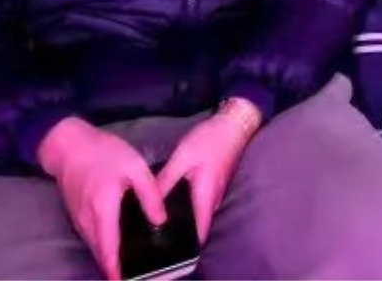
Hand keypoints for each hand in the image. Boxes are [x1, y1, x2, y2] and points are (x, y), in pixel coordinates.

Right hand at [37, 118, 164, 280]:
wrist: (70, 146)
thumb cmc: (105, 154)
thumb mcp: (135, 168)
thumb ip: (150, 195)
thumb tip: (161, 221)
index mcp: (103, 210)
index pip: (109, 249)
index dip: (117, 270)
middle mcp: (88, 221)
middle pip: (101, 254)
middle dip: (116, 270)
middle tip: (138, 277)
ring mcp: (80, 220)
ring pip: (96, 248)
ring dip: (110, 260)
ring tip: (132, 268)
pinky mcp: (79, 216)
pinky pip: (93, 238)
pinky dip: (105, 248)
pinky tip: (121, 248)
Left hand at [154, 103, 258, 245]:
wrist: (233, 125)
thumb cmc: (209, 141)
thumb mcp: (182, 158)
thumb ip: (165, 181)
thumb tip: (148, 205)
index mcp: (205, 198)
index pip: (198, 234)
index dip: (183, 249)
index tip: (164, 257)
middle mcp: (213, 201)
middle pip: (196, 227)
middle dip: (178, 237)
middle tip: (152, 243)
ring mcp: (215, 193)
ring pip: (197, 215)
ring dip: (182, 222)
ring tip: (156, 227)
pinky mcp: (213, 186)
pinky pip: (198, 205)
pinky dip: (185, 209)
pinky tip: (170, 205)